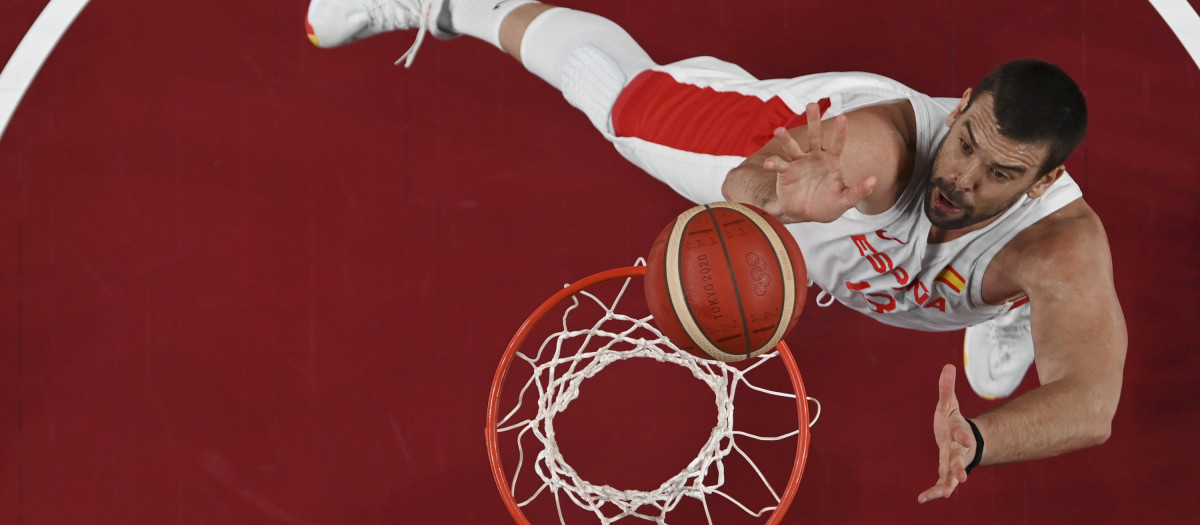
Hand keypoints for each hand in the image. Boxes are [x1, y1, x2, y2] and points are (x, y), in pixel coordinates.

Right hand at [762, 102, 875, 222]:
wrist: (805, 214)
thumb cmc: (827, 206)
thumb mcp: (845, 201)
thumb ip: (858, 191)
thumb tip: (874, 179)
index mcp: (832, 161)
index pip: (837, 143)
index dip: (839, 131)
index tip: (841, 117)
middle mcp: (815, 157)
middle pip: (814, 136)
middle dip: (813, 120)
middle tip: (811, 105)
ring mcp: (799, 163)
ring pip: (792, 147)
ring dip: (786, 139)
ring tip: (779, 131)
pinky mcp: (786, 172)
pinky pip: (779, 165)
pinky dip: (773, 163)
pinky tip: (768, 164)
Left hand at [918, 364, 977, 502]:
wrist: (961, 442)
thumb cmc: (953, 423)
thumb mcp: (949, 404)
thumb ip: (947, 388)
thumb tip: (949, 365)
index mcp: (959, 434)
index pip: (963, 435)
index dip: (964, 436)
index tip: (967, 438)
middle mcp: (958, 451)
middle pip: (960, 461)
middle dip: (960, 468)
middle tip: (963, 477)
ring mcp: (953, 464)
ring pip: (952, 477)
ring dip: (950, 484)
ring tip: (947, 494)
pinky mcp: (945, 473)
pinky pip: (940, 484)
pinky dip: (933, 492)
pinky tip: (922, 499)